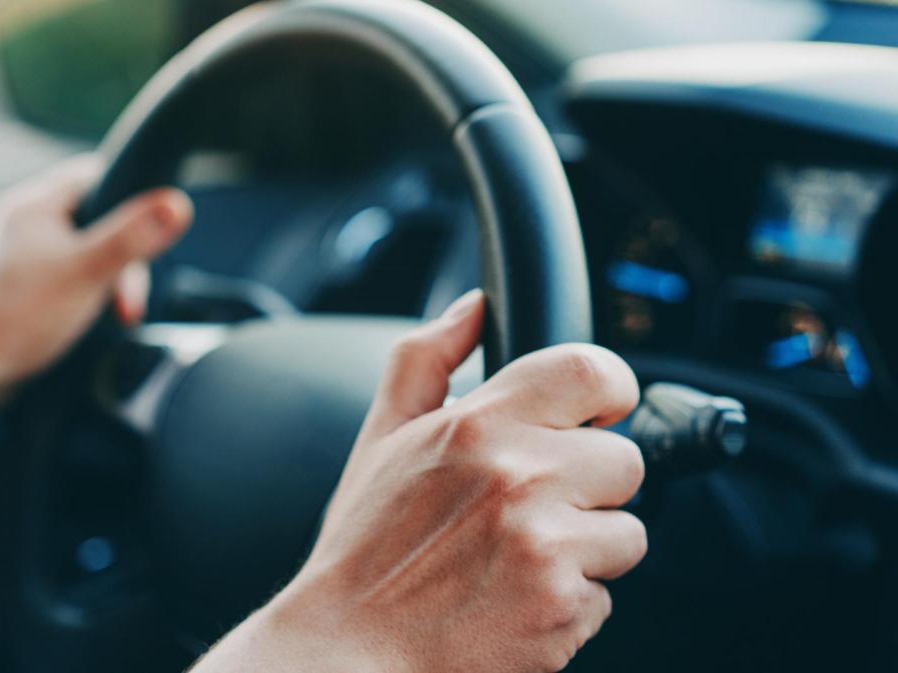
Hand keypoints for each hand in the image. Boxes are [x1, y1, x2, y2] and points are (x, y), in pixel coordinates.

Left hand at [0, 155, 192, 396]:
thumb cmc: (18, 319)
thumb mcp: (87, 272)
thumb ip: (132, 236)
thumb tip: (178, 203)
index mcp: (34, 203)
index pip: (98, 175)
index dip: (131, 201)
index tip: (148, 239)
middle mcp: (25, 222)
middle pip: (99, 219)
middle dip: (124, 259)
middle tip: (128, 301)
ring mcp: (22, 255)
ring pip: (88, 251)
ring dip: (110, 281)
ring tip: (114, 314)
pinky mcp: (22, 286)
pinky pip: (71, 276)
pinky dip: (90, 295)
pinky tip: (92, 319)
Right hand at [200, 290, 646, 672]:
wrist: (350, 649)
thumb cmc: (364, 549)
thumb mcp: (381, 438)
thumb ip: (426, 358)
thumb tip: (472, 307)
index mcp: (477, 425)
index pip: (592, 372)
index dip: (607, 390)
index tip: (598, 412)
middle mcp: (519, 477)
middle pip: (625, 459)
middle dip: (589, 484)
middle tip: (532, 506)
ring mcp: (546, 546)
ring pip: (626, 532)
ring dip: (586, 548)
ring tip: (518, 558)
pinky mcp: (563, 608)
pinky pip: (606, 595)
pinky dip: (570, 601)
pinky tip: (514, 599)